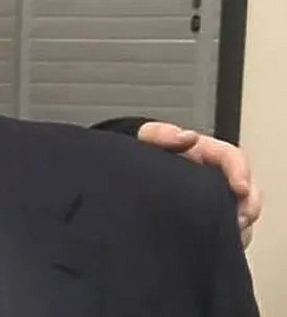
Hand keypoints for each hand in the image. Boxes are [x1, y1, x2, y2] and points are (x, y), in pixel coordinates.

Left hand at [137, 121, 261, 246]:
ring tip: (230, 235)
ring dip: (241, 227)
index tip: (240, 189)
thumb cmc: (143, 156)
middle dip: (249, 206)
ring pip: (242, 215)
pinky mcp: (211, 223)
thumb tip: (188, 137)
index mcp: (206, 154)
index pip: (232, 159)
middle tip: (239, 220)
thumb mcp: (148, 139)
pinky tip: (214, 244)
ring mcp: (216, 202)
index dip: (240, 171)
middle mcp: (217, 179)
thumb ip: (162, 134)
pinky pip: (229, 234)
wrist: (129, 180)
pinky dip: (228, 240)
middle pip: (247, 192)